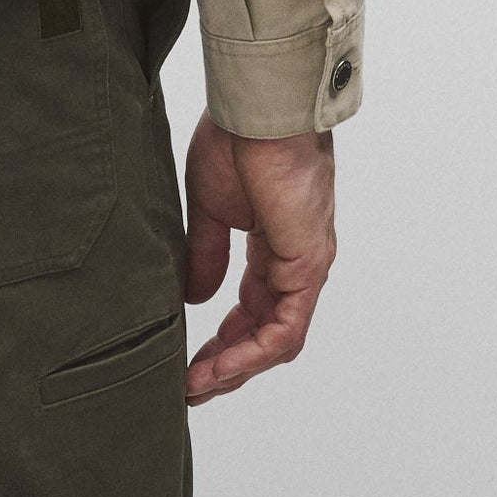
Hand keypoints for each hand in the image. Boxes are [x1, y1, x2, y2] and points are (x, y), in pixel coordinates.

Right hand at [181, 113, 335, 405]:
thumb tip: (196, 299)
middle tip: (190, 387)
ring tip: (197, 385)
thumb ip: (205, 253)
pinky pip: (284, 329)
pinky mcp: (307, 267)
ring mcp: (306, 267)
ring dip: (237, 368)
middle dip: (228, 364)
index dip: (223, 338)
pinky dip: (252, 353)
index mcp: (273, 244)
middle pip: (266, 333)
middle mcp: (296, 262)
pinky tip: (219, 366)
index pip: (252, 308)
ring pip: (277, 340)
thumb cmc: (236, 139)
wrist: (259, 110)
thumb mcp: (209, 204)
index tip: (189, 360)